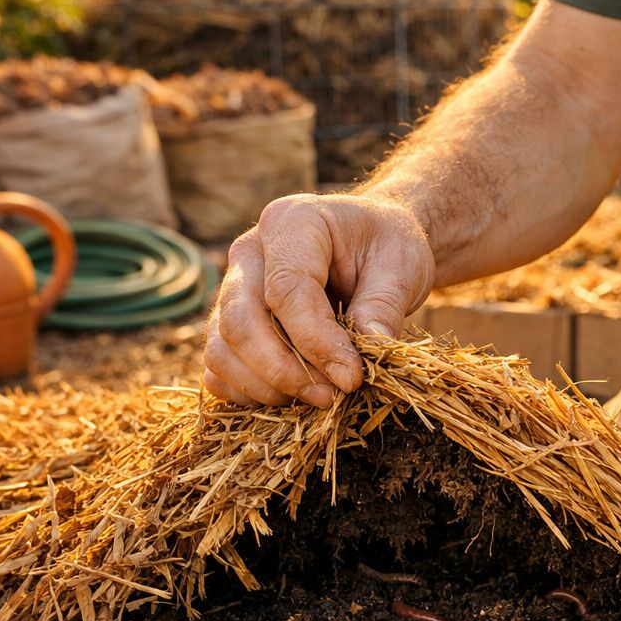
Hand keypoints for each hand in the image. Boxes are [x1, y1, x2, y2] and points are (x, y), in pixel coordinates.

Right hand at [204, 193, 433, 406]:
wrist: (373, 242)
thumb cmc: (387, 248)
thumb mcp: (402, 267)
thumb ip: (382, 309)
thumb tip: (358, 360)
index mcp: (292, 222)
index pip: (286, 290)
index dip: (316, 342)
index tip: (351, 377)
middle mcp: (250, 251)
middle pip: (240, 321)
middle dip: (284, 371)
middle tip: (331, 396)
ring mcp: (232, 285)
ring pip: (221, 347)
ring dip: (265, 386)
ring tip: (318, 397)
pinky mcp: (229, 318)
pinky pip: (218, 364)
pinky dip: (246, 390)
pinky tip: (291, 398)